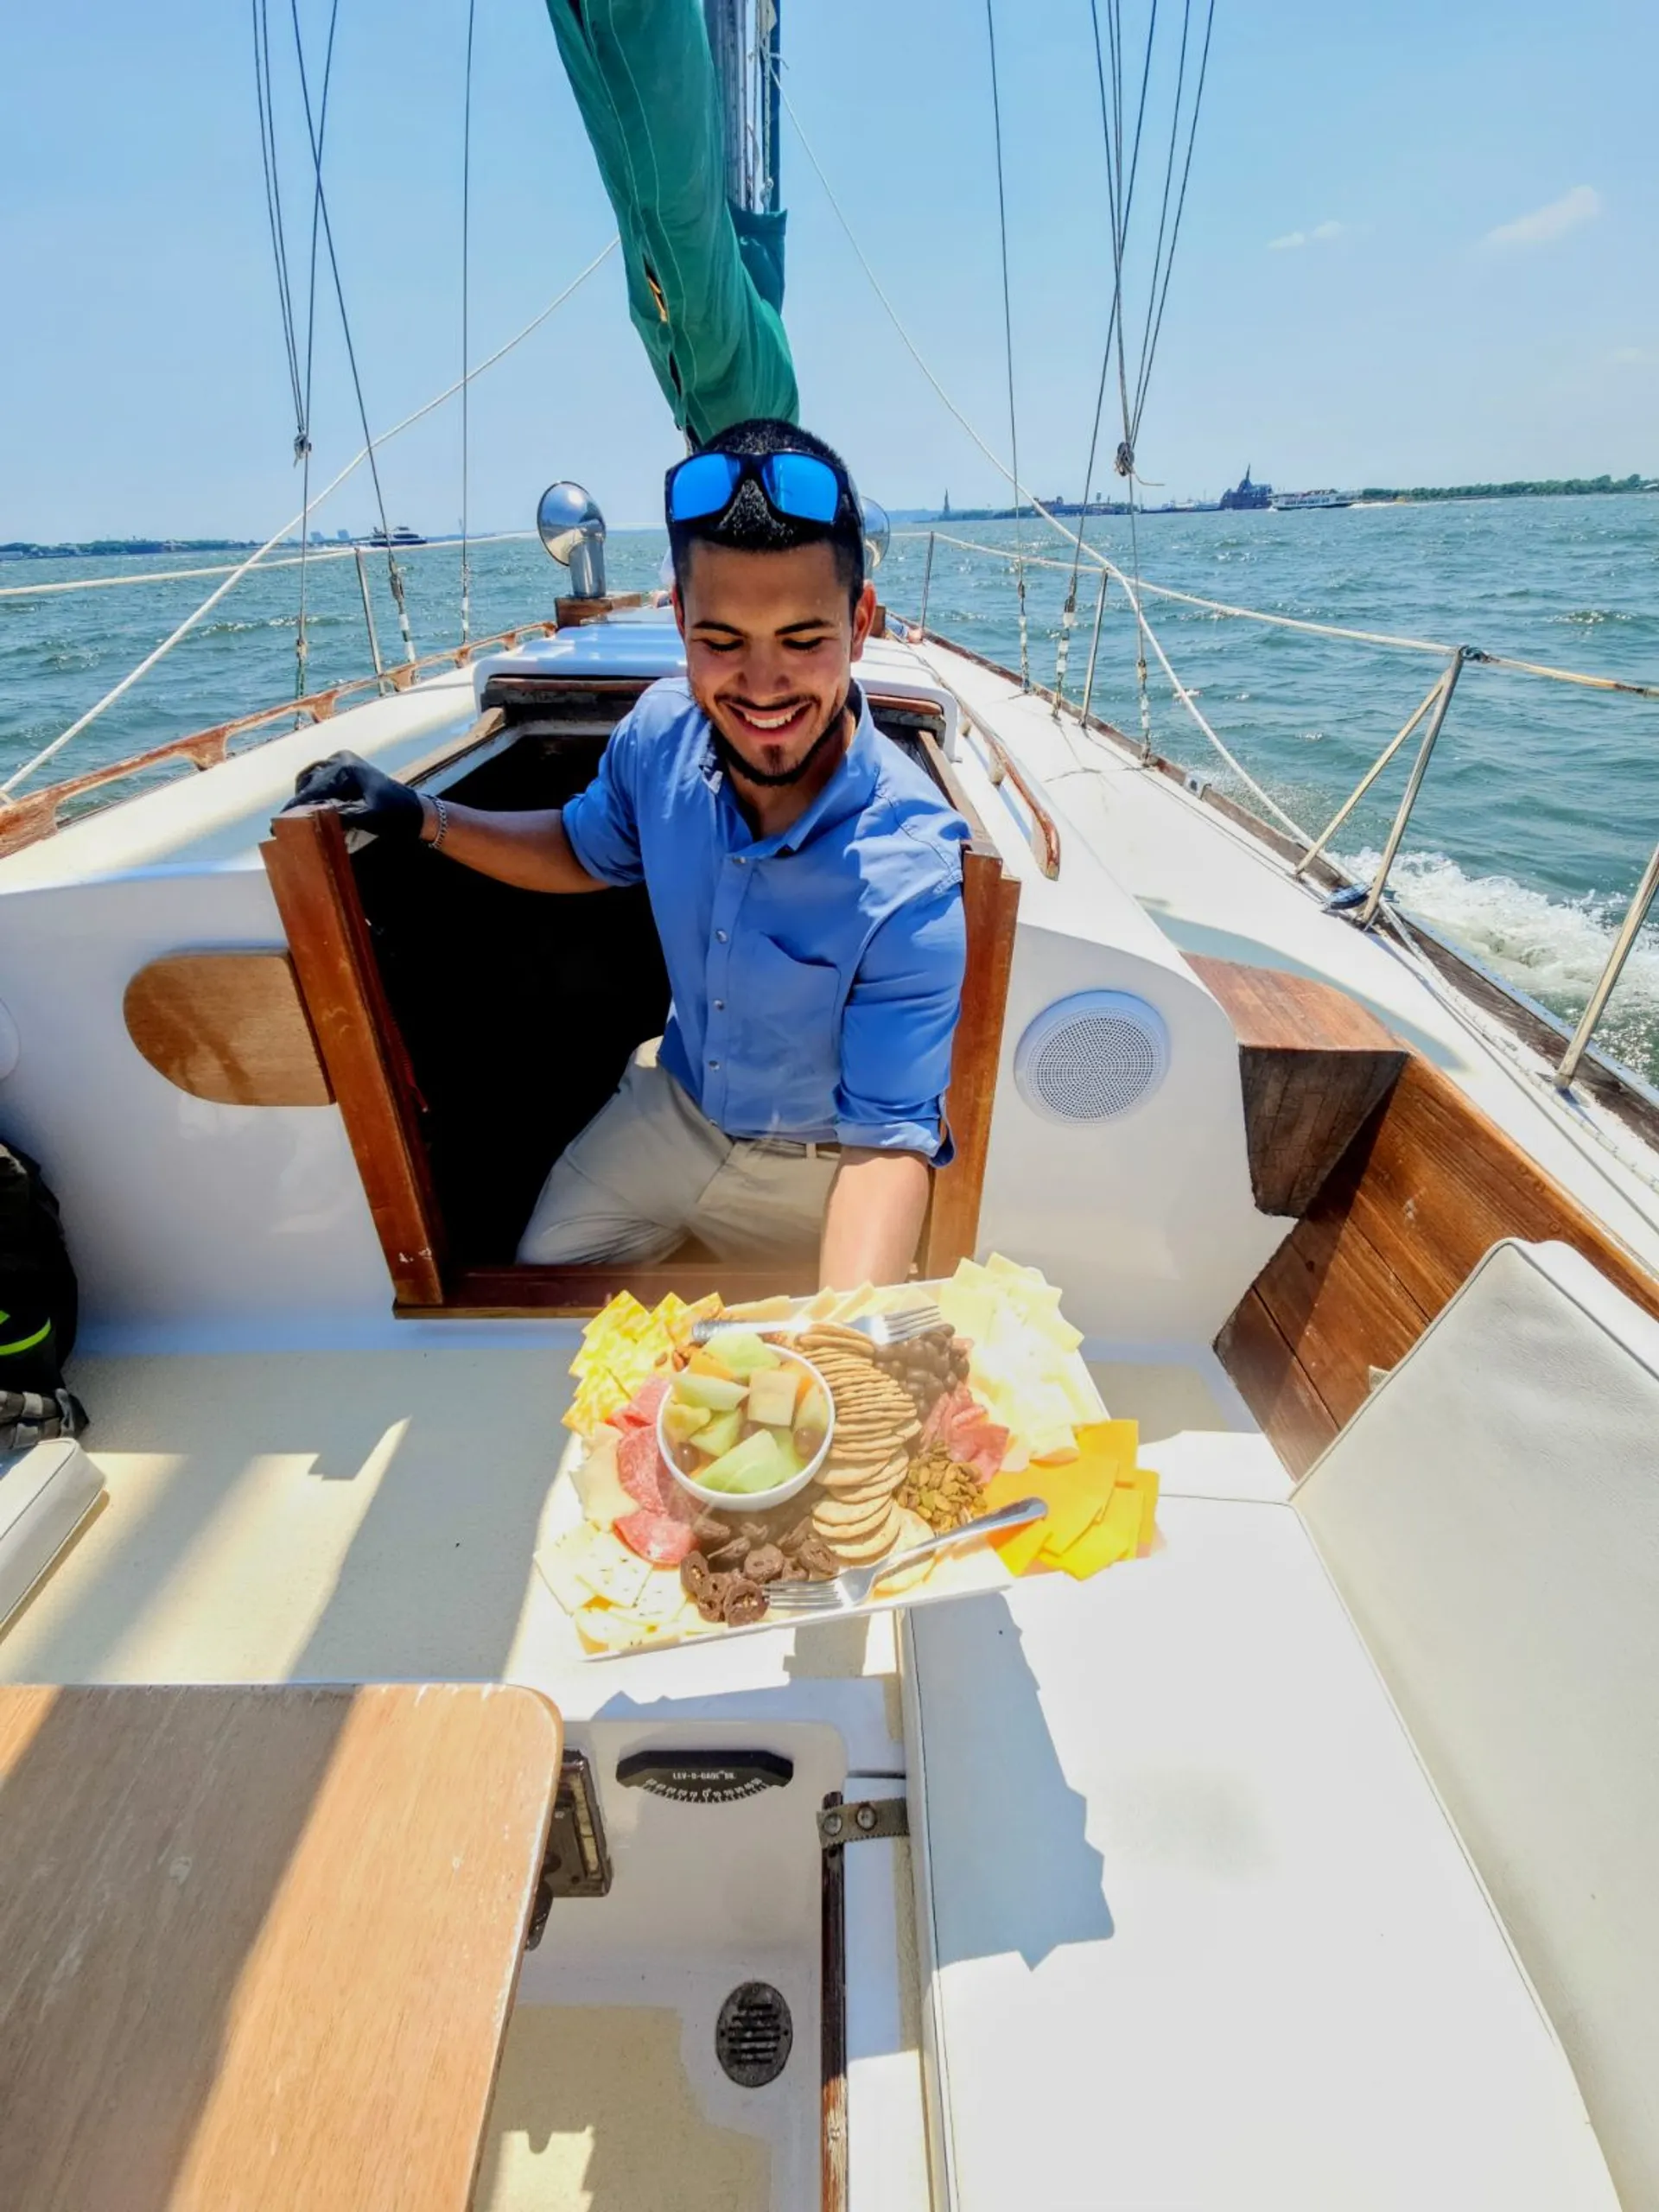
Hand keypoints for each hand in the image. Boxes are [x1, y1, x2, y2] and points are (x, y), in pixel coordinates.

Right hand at [284, 750, 424, 840]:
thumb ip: (340, 816)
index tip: (278, 822)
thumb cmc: (397, 815)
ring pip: (312, 779)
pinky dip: (314, 794)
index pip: (313, 788)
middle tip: (283, 825)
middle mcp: (341, 759)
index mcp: (346, 766)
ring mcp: (343, 762)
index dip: (295, 806)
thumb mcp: (368, 817)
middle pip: (308, 781)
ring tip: (296, 820)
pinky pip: (321, 780)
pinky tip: (312, 811)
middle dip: (297, 803)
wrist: (418, 812)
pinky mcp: (346, 770)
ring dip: (305, 798)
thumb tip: (310, 818)